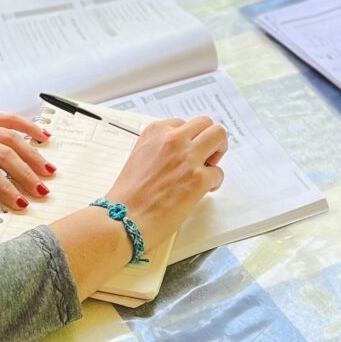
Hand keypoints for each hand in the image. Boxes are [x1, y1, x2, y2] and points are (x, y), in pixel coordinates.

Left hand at [0, 93, 55, 223]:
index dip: (6, 189)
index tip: (20, 203)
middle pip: (5, 157)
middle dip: (27, 175)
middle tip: (43, 192)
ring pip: (11, 138)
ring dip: (33, 155)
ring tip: (49, 171)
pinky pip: (7, 119)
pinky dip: (28, 126)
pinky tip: (44, 136)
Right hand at [104, 116, 227, 246]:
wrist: (122, 218)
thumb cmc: (128, 195)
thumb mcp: (139, 157)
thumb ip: (160, 149)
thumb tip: (179, 155)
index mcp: (155, 132)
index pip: (182, 124)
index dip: (187, 140)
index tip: (185, 153)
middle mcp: (172, 139)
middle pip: (205, 123)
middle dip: (208, 139)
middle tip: (205, 157)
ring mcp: (187, 157)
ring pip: (219, 134)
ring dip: (218, 150)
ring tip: (209, 168)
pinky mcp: (198, 178)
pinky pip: (219, 172)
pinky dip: (214, 182)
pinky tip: (202, 192)